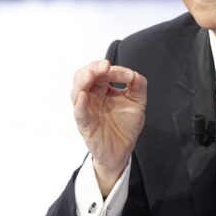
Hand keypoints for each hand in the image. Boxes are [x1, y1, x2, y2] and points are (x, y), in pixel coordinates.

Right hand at [72, 59, 146, 194]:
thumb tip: (133, 74)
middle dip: (92, 68)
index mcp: (102, 89)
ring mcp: (86, 110)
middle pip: (83, 76)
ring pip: (77, 91)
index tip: (129, 76)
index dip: (114, 70)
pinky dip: (80, 104)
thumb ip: (138, 85)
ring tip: (92, 74)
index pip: (101, 72)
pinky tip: (83, 96)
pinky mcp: (85, 125)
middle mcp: (91, 97)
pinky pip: (79, 113)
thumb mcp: (137, 102)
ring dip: (83, 80)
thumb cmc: (126, 126)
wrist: (123, 150)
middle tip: (105, 65)